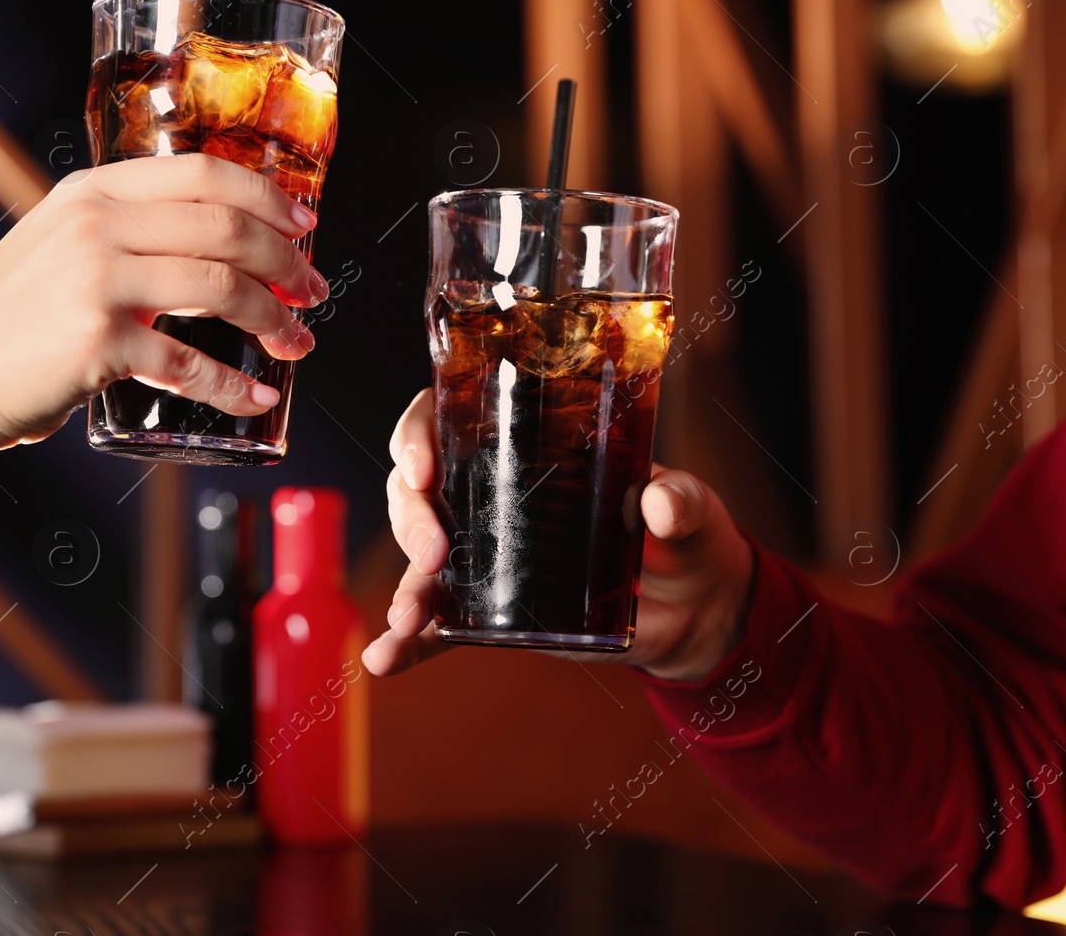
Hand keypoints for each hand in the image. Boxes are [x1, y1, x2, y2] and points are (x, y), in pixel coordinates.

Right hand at [0, 153, 326, 558]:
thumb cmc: (3, 326)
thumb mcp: (54, 248)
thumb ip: (117, 235)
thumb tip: (203, 245)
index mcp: (92, 192)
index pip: (204, 174)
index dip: (268, 197)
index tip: (305, 224)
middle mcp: (96, 224)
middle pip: (226, 226)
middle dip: (287, 261)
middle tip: (313, 292)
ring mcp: (96, 280)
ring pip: (221, 285)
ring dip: (274, 319)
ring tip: (297, 344)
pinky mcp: (96, 341)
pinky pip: (189, 362)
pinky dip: (232, 386)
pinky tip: (255, 400)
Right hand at [362, 389, 754, 682]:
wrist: (697, 613)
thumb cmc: (688, 538)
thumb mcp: (692, 511)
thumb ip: (681, 503)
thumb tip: (659, 502)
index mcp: (528, 447)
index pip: (448, 419)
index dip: (419, 433)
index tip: (424, 464)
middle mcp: (492, 494)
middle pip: (418, 488)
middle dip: (409, 516)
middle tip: (433, 550)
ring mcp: (485, 555)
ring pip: (419, 557)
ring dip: (404, 586)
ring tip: (405, 619)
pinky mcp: (489, 611)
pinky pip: (436, 625)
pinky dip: (406, 644)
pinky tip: (382, 660)